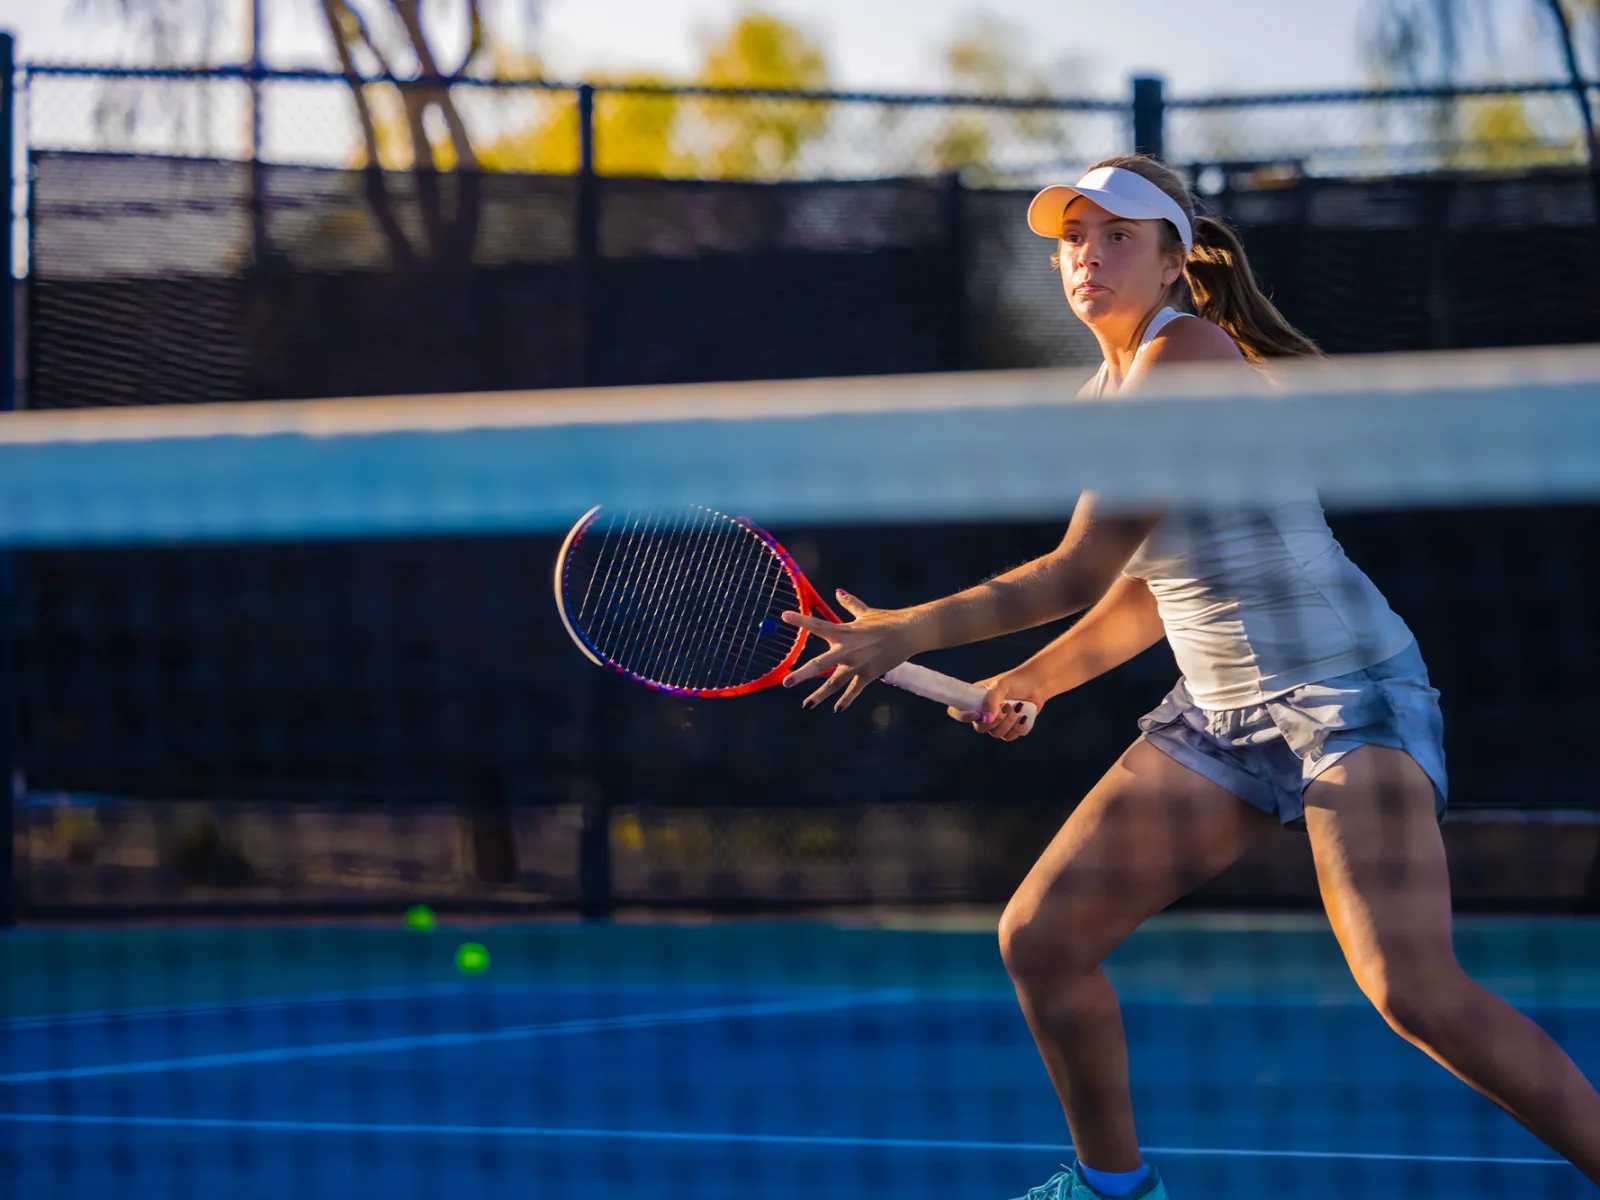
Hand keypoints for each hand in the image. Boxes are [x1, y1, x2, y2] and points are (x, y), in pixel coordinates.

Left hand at [780, 589, 924, 712]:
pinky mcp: (869, 674)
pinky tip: (837, 709)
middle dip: (802, 674)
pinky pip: (855, 689)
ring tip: (807, 704)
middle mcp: (847, 650)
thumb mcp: (866, 612)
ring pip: (835, 682)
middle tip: (786, 683)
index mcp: (844, 632)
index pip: (818, 625)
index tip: (784, 616)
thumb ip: (850, 604)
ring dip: (820, 694)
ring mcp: (858, 664)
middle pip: (820, 664)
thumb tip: (838, 592)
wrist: (909, 633)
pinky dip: (846, 700)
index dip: (801, 620)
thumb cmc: (887, 620)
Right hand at [948, 670, 1045, 741]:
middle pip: (980, 728)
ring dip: (1009, 723)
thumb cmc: (1016, 680)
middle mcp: (983, 712)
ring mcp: (996, 722)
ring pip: (996, 734)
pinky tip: (1023, 716)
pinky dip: (1017, 728)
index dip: (962, 716)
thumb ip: (991, 700)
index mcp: (975, 699)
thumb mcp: (1001, 686)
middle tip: (1007, 706)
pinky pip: (1008, 737)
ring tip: (1018, 709)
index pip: (957, 711)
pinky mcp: (1009, 728)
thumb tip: (986, 719)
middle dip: (995, 720)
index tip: (977, 714)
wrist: (1037, 684)